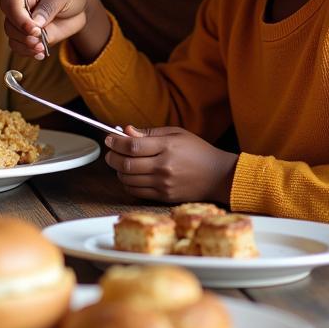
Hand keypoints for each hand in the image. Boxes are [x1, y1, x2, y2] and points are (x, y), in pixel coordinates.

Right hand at [0, 0, 109, 60]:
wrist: (77, 9)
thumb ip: (48, 8)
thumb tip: (35, 23)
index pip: (10, 4)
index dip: (20, 19)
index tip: (34, 30)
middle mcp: (17, 8)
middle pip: (9, 24)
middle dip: (24, 36)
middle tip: (39, 42)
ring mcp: (20, 24)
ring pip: (12, 38)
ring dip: (26, 46)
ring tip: (42, 49)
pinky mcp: (26, 37)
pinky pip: (19, 48)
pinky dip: (28, 53)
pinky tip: (40, 54)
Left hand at [104, 125, 239, 204]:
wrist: (219, 176)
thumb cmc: (197, 151)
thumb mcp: (176, 133)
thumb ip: (149, 133)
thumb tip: (126, 131)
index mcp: (167, 147)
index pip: (132, 146)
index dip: (115, 142)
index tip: (109, 138)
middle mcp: (163, 167)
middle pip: (126, 164)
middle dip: (111, 157)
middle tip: (110, 152)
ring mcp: (163, 184)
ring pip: (127, 179)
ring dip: (117, 170)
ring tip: (119, 163)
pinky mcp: (164, 196)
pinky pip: (136, 191)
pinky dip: (127, 183)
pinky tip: (129, 175)